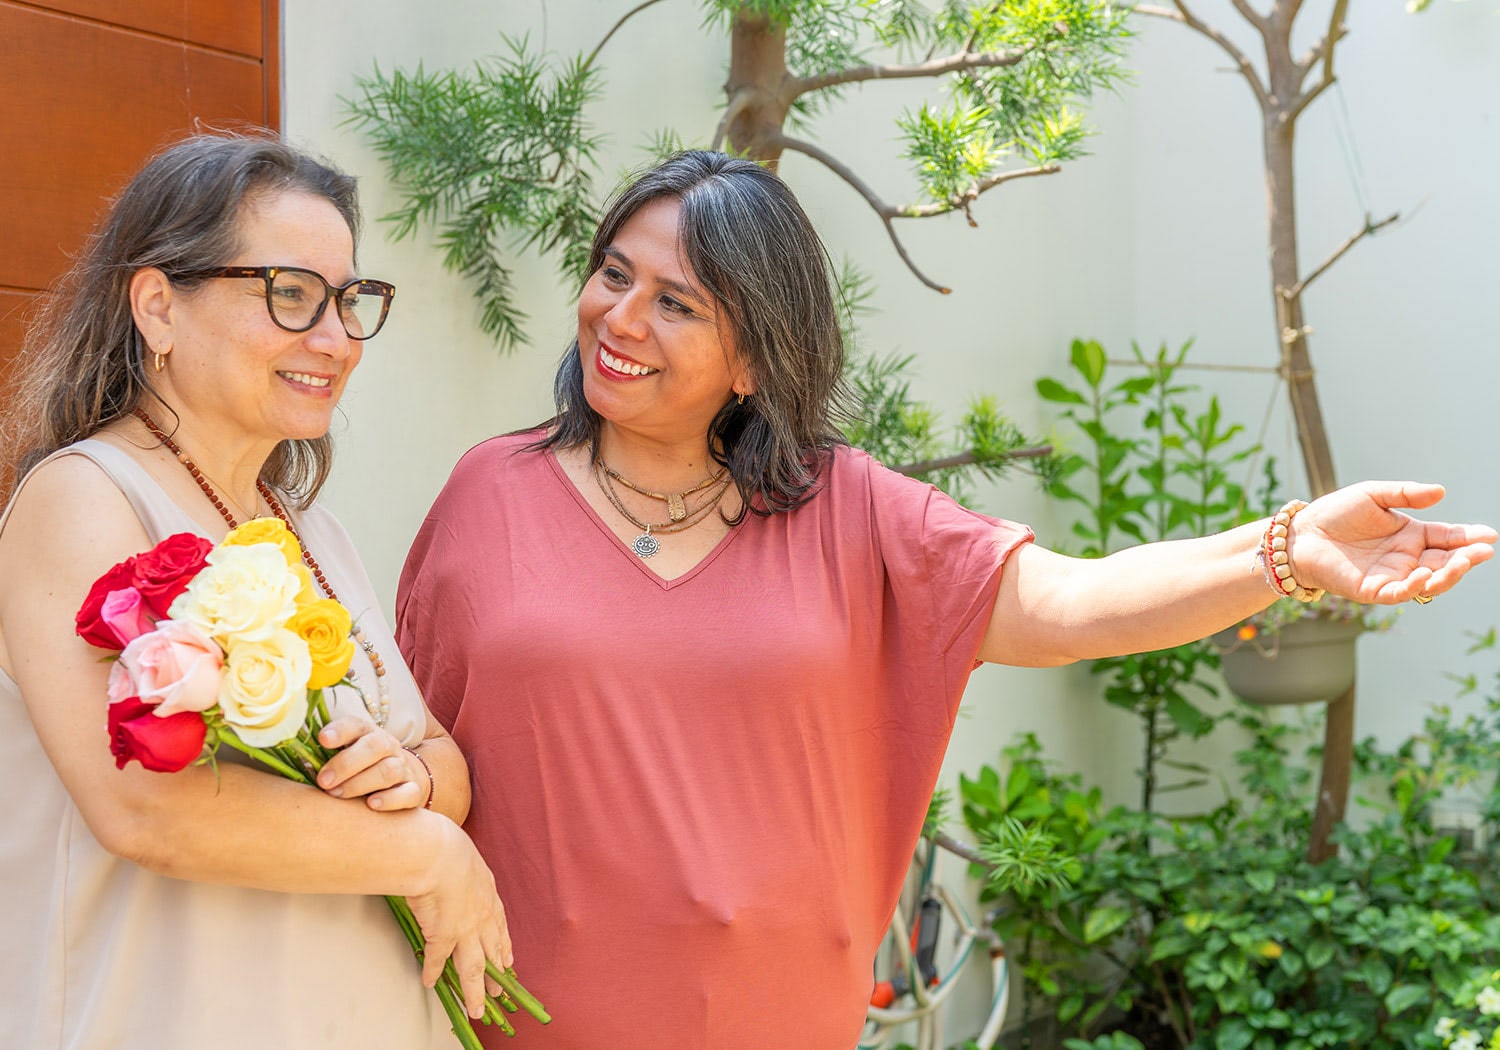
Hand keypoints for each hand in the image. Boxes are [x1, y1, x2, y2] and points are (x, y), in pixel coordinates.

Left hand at [316, 717, 429, 811]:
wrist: (405, 778)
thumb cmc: (360, 769)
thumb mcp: (343, 754)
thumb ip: (321, 755)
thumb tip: (287, 758)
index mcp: (366, 733)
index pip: (355, 725)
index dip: (340, 731)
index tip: (322, 740)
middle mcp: (387, 747)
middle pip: (374, 747)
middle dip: (346, 763)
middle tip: (323, 781)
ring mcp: (403, 768)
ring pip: (389, 770)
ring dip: (361, 783)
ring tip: (338, 795)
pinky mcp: (413, 790)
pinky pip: (407, 793)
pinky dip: (391, 799)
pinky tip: (372, 805)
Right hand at [407, 820, 514, 1017]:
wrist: (439, 854)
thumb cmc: (447, 847)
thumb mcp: (464, 856)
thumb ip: (463, 871)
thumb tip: (452, 868)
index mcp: (488, 895)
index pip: (500, 927)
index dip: (503, 945)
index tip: (508, 960)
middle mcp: (482, 916)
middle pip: (492, 952)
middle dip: (496, 975)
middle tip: (499, 992)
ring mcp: (465, 929)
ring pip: (474, 967)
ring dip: (475, 990)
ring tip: (476, 1008)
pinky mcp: (443, 936)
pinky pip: (437, 960)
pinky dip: (433, 972)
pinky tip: (430, 982)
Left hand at [1290, 481, 1496, 602]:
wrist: (1302, 533)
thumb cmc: (1335, 513)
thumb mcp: (1373, 495)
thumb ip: (1405, 494)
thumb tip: (1440, 492)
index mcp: (1412, 535)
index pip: (1448, 537)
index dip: (1469, 538)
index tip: (1489, 536)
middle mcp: (1407, 557)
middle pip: (1445, 562)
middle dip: (1465, 559)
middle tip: (1480, 551)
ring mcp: (1392, 575)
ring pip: (1429, 582)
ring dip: (1446, 575)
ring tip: (1457, 563)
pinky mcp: (1373, 590)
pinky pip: (1399, 593)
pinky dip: (1413, 587)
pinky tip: (1423, 575)